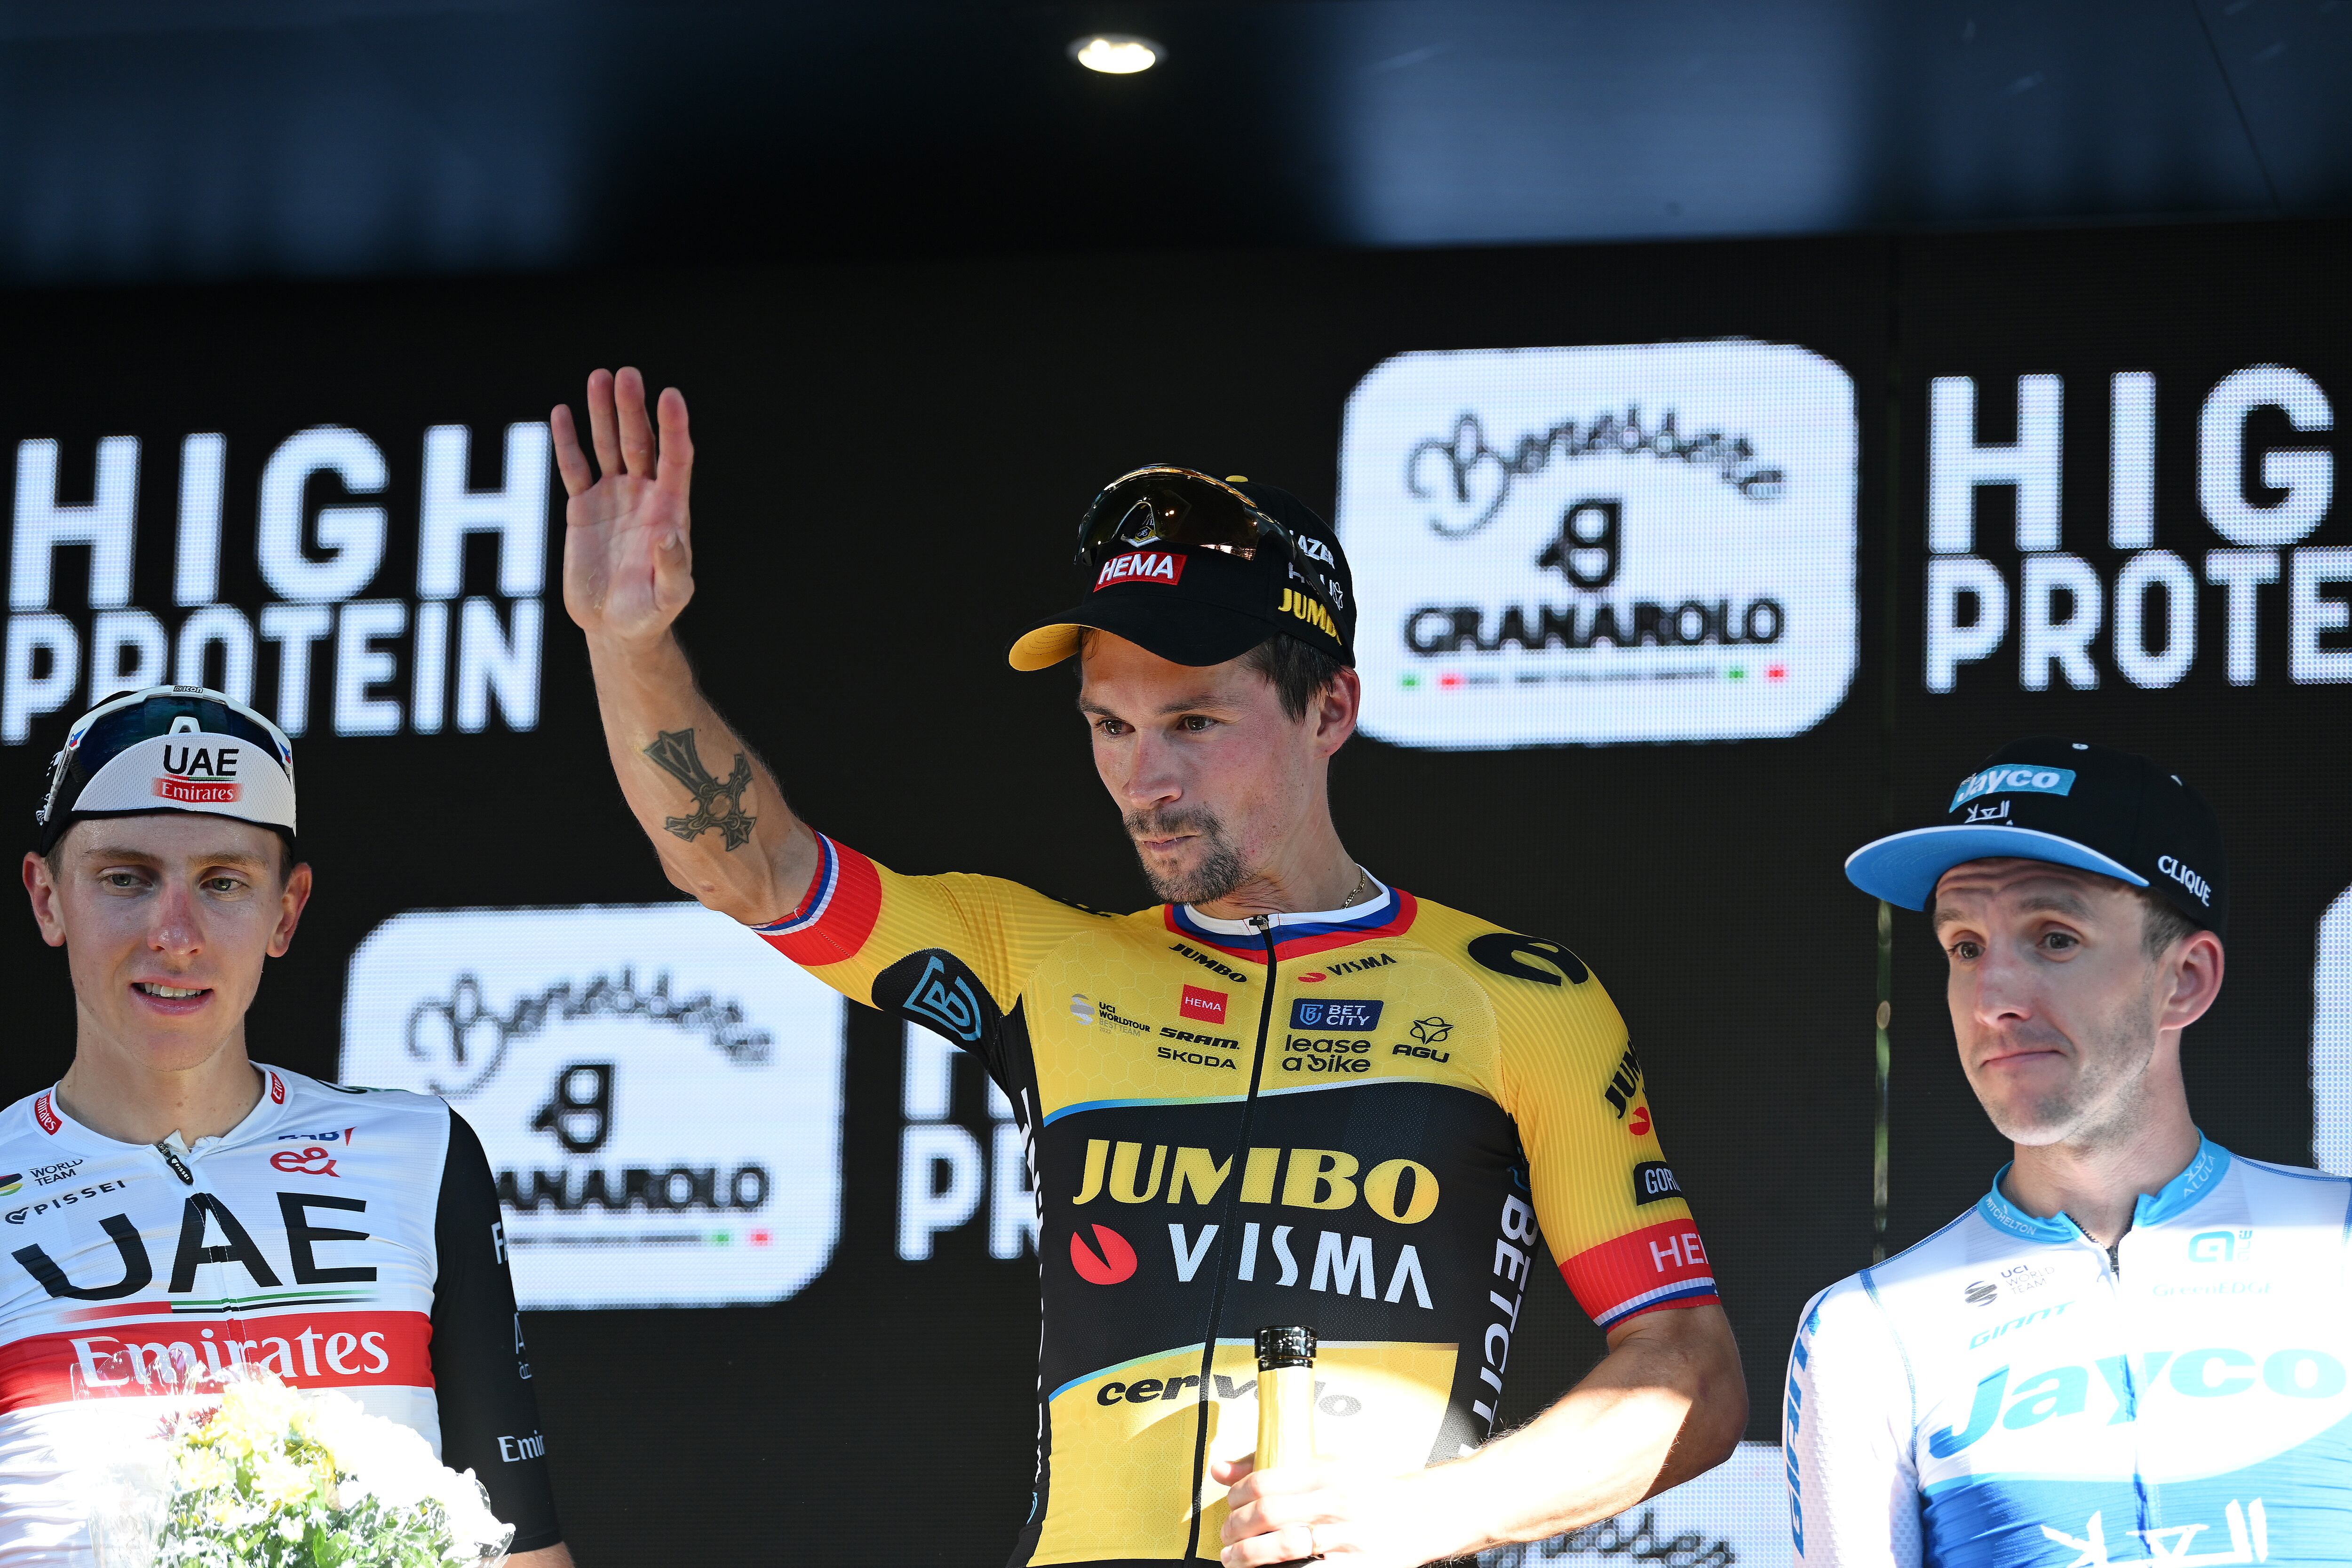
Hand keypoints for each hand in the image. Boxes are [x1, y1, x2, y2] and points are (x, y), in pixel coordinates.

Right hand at [556, 367, 695, 646]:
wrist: (616, 627)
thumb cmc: (651, 613)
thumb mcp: (669, 596)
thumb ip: (673, 566)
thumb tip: (671, 534)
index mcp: (671, 510)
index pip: (676, 458)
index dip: (673, 427)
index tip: (670, 395)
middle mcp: (644, 496)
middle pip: (640, 442)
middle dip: (632, 409)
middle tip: (625, 375)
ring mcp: (613, 497)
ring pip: (607, 446)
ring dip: (602, 413)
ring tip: (598, 377)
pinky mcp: (583, 508)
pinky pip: (575, 468)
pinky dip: (568, 442)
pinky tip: (562, 413)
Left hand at [1213, 1454, 1451, 1567]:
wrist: (1420, 1515)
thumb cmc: (1370, 1488)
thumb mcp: (1327, 1464)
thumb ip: (1276, 1464)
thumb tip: (1220, 1469)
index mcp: (1327, 1472)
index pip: (1264, 1482)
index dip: (1236, 1497)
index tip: (1230, 1504)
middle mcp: (1336, 1503)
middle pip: (1266, 1515)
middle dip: (1235, 1530)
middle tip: (1227, 1536)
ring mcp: (1346, 1538)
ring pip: (1281, 1548)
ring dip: (1247, 1557)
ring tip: (1235, 1558)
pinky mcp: (1355, 1567)